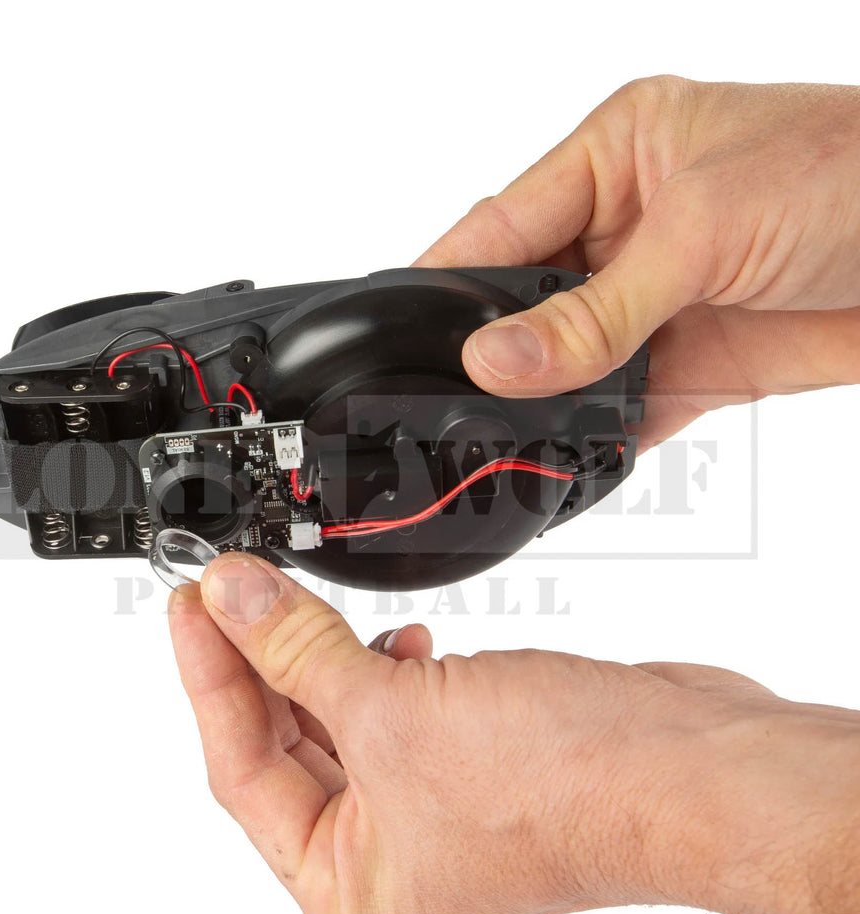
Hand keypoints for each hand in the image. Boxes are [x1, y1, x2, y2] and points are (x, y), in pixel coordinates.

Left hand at [168, 553, 859, 913]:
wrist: (692, 770)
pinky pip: (390, 709)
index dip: (209, 677)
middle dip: (256, 660)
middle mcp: (384, 863)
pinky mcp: (465, 764)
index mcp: (348, 892)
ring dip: (319, 658)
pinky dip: (380, 666)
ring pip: (338, 722)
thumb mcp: (395, 711)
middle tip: (226, 587)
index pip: (242, 770)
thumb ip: (300, 650)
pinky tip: (395, 635)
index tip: (190, 604)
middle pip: (286, 745)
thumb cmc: (569, 790)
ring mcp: (427, 812)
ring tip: (298, 601)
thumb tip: (232, 598)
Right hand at [415, 76, 859, 448]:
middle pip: (526, 301)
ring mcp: (657, 301)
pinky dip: (595, 437)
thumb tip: (495, 361)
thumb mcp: (704, 228)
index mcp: (616, 155)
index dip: (446, 279)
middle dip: (493, 352)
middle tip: (455, 400)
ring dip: (544, 401)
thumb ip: (594, 309)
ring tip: (508, 436)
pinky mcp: (693, 363)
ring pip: (568, 362)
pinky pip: (622, 407)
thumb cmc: (857, 174)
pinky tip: (568, 458)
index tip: (399, 332)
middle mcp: (628, 226)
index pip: (503, 221)